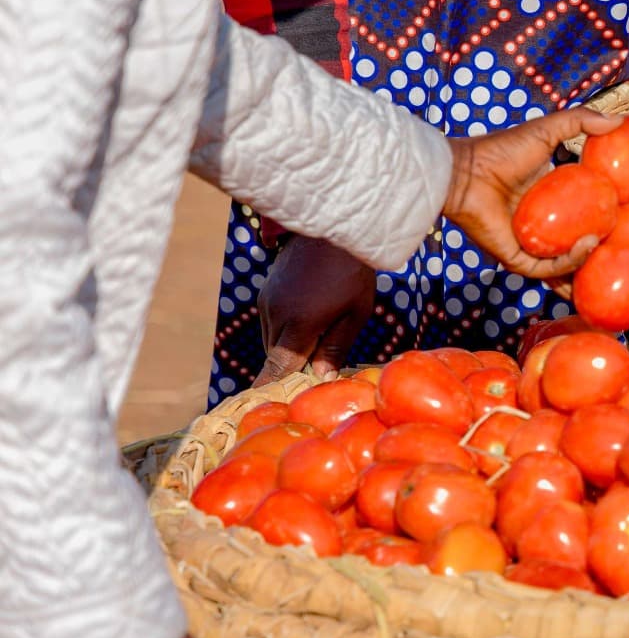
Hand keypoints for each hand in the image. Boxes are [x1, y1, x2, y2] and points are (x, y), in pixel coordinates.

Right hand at [256, 237, 374, 384]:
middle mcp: (275, 314)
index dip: (270, 390)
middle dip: (292, 368)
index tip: (263, 409)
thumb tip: (320, 379)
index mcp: (299, 323)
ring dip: (289, 349)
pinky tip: (310, 320)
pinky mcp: (265, 292)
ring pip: (272, 341)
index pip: (277, 368)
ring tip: (320, 338)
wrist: (334, 228)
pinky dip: (286, 332)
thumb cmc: (353, 272)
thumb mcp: (355, 313)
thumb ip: (336, 348)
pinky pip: (271, 324)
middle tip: (315, 374)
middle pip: (276, 358)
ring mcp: (266, 301)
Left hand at [444, 109, 627, 280]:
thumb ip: (581, 121)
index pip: (606, 205)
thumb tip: (620, 121)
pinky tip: (589, 245)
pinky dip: (572, 261)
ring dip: (602, 262)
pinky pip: (552, 269)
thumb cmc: (501, 150)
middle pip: (599, 239)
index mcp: (562, 199)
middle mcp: (554, 226)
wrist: (465, 173)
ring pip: (578, 264)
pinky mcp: (521, 261)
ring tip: (624, 250)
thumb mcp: (547, 130)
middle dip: (628, 239)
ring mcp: (538, 246)